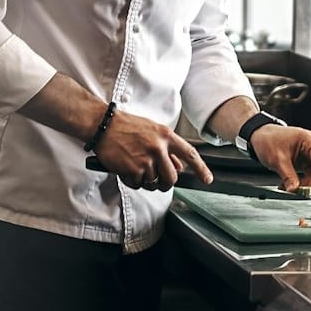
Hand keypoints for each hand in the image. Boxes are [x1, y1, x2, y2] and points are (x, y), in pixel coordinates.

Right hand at [92, 109, 212, 191]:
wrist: (103, 125)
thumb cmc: (126, 126)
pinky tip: (126, 169)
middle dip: (165, 183)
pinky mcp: (133, 169)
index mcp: (166, 136)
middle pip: (172, 178)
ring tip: (135, 168)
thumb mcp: (152, 131)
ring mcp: (146, 160)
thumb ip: (167, 148)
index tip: (207, 179)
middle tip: (156, 180)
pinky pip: (138, 184)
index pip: (190, 154)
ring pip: (154, 183)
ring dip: (145, 181)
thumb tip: (179, 166)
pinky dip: (132, 181)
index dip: (201, 169)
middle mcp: (159, 148)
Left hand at [248, 124, 310, 192]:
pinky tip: (291, 185)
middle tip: (299, 192)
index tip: (310, 190)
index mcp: (310, 140)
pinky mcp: (306, 161)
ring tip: (291, 188)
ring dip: (305, 184)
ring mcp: (310, 154)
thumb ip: (288, 176)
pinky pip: (308, 175)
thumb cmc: (269, 139)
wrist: (260, 135)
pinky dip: (301, 182)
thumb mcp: (277, 159)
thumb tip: (294, 190)